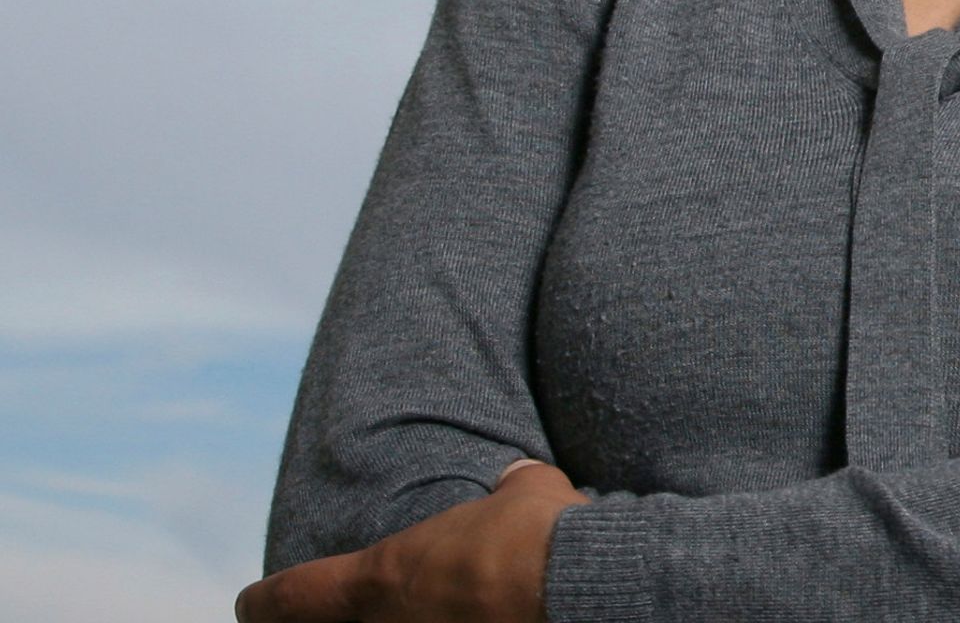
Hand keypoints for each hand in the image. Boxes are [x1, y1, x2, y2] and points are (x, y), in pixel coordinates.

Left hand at [237, 461, 585, 622]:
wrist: (582, 585)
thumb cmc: (541, 534)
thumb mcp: (525, 491)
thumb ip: (508, 487)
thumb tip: (517, 478)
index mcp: (381, 578)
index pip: (288, 598)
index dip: (262, 602)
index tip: (251, 602)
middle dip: (332, 620)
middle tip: (337, 610)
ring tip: (421, 613)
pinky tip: (475, 620)